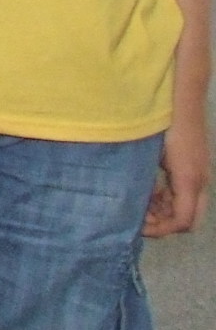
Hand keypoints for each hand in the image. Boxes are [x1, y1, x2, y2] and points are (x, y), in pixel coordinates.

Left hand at [145, 101, 206, 237]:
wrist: (182, 100)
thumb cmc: (164, 124)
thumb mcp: (151, 154)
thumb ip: (145, 179)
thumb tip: (131, 200)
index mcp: (188, 180)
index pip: (183, 221)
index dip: (161, 230)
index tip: (137, 226)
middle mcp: (199, 181)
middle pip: (189, 219)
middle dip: (164, 223)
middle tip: (140, 216)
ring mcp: (199, 174)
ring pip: (188, 207)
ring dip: (166, 211)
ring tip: (142, 203)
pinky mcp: (195, 167)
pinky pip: (186, 193)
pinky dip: (170, 198)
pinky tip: (151, 190)